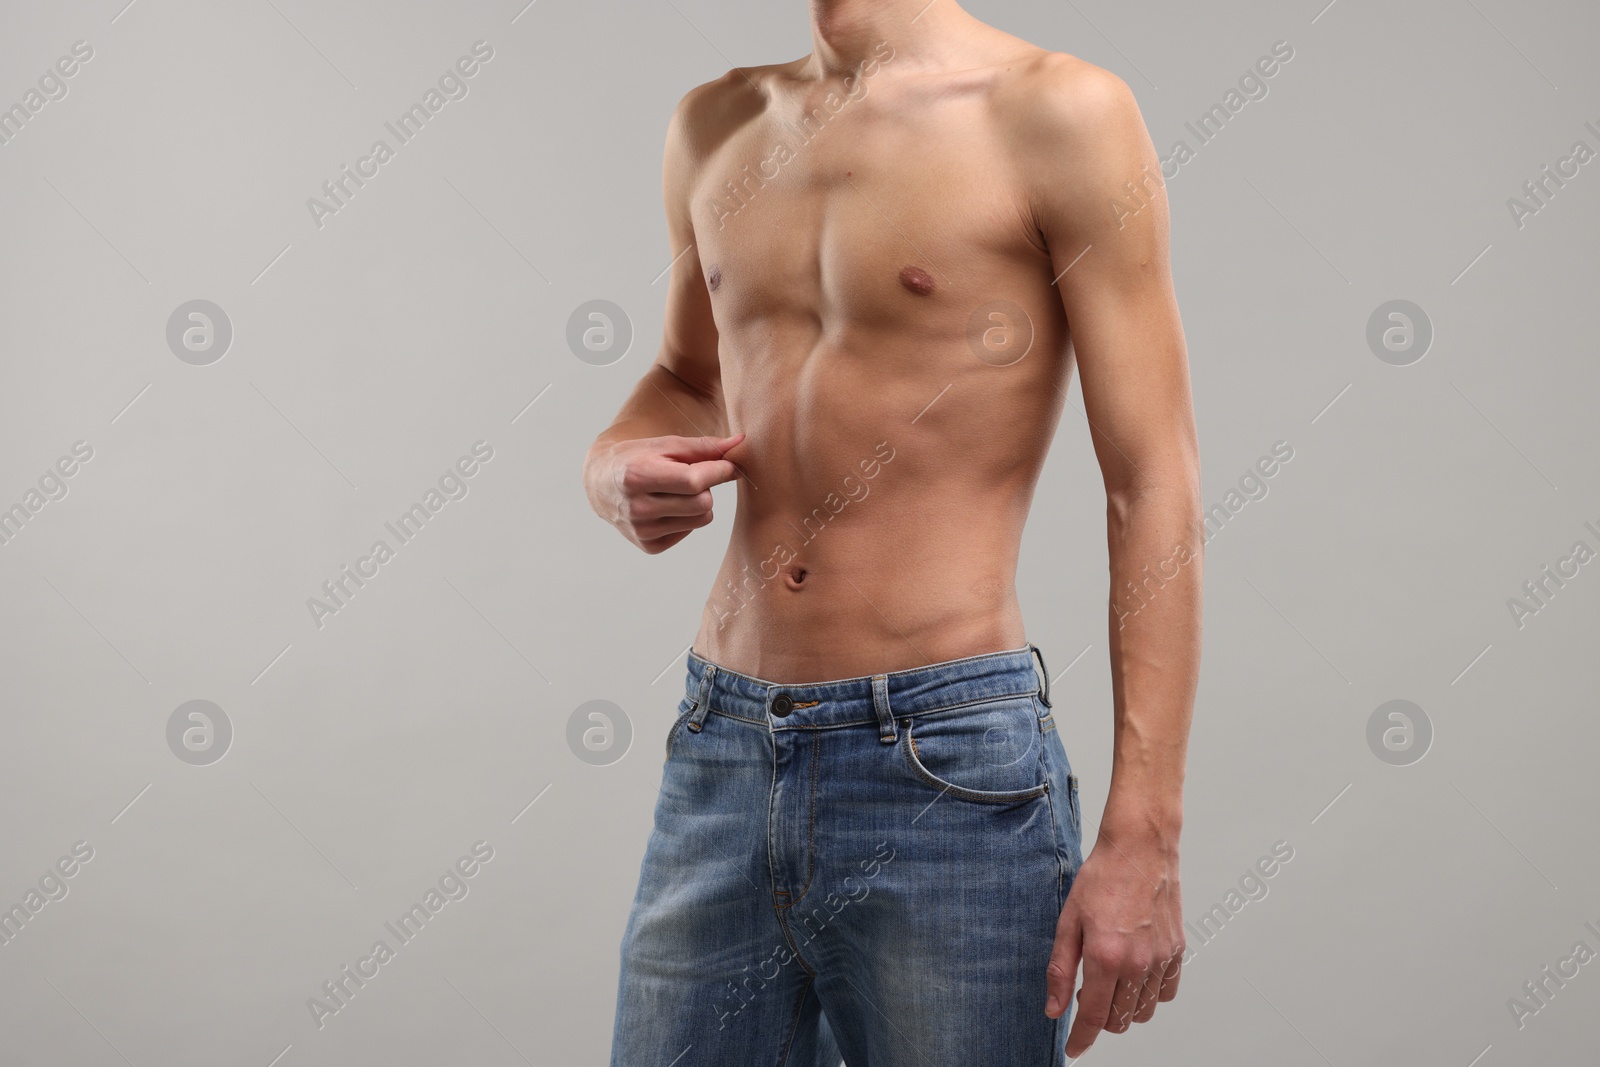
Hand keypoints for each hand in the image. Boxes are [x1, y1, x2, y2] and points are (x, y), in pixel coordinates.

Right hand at [585, 433, 744, 552]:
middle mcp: (637, 508)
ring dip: (698, 503)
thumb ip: (704, 446)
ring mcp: (642, 531)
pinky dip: (685, 517)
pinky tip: (666, 506)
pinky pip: (690, 531)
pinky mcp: (649, 546)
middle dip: (704, 487)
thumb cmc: (637, 457)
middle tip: (688, 476)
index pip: (695, 481)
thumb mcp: (666, 445)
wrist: (600, 482)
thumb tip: (740, 442)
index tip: (728, 464)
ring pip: (701, 519)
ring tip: (675, 491)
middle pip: (703, 503)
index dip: (719, 471)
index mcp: (638, 476)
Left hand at [1045, 831, 1183, 1058]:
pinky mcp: (1177, 950)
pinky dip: (1149, 994)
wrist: (1139, 848)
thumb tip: (1054, 1009)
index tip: (1073, 1049)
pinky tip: (1135, 974)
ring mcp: (1161, 958)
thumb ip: (1061, 969)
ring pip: (1143, 1012)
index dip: (1081, 1039)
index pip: (1094, 1018)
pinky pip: (1166, 993)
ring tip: (1110, 980)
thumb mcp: (1068, 921)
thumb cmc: (1101, 878)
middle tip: (1087, 992)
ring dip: (1124, 1008)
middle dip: (1100, 1019)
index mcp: (1105, 956)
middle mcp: (1137, 963)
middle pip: (1120, 1020)